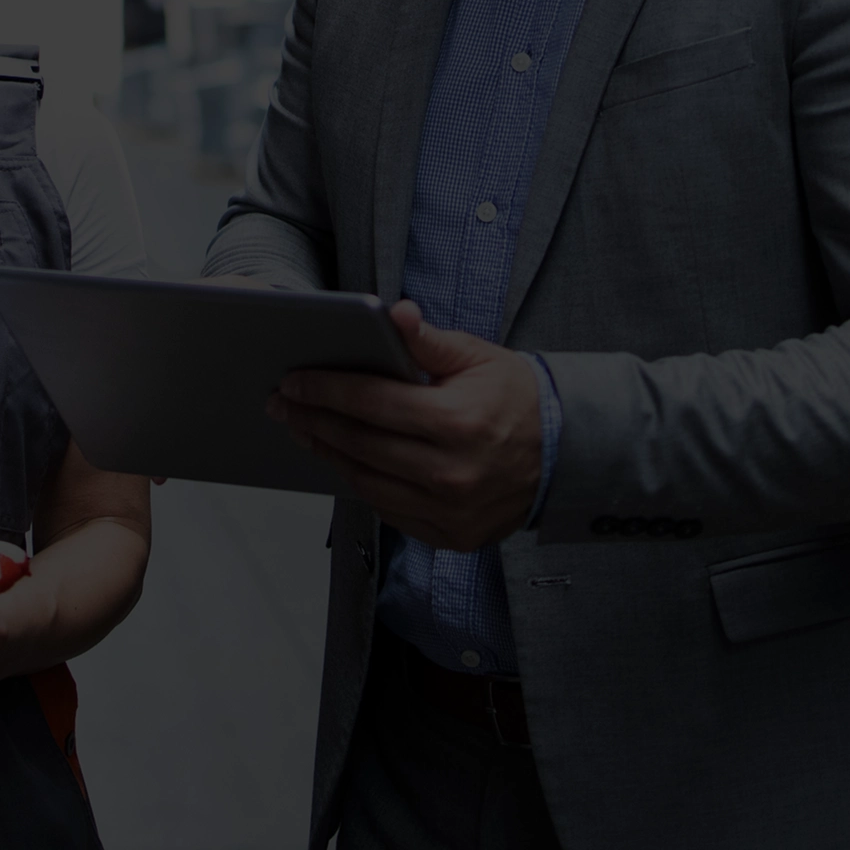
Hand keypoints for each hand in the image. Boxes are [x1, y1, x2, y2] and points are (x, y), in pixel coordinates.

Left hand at [267, 300, 540, 549]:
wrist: (566, 455)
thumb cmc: (518, 399)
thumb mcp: (480, 358)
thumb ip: (430, 342)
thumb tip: (396, 314)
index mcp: (458, 422)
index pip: (372, 403)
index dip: (326, 389)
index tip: (295, 380)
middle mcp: (451, 473)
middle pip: (360, 445)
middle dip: (314, 420)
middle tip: (284, 403)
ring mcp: (450, 511)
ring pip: (367, 482)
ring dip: (329, 454)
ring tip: (306, 429)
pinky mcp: (450, 535)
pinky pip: (389, 510)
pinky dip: (361, 482)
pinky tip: (344, 459)